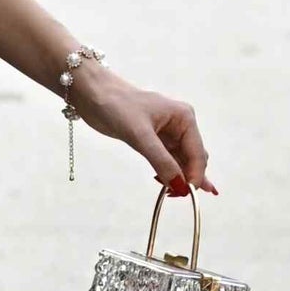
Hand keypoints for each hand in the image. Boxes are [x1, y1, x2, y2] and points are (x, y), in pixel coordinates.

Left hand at [65, 60, 217, 194]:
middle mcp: (179, 124)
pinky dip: (167, 172)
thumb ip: (161, 161)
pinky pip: (166, 160)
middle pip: (192, 157)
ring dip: (178, 177)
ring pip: (180, 160)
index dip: (195, 175)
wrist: (93, 94)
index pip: (197, 152)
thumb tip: (179, 186)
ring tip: (172, 195)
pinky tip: (166, 185)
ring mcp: (166, 132)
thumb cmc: (117, 106)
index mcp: (184, 117)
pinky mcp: (152, 139)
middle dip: (188, 177)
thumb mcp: (140, 135)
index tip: (187, 193)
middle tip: (178, 197)